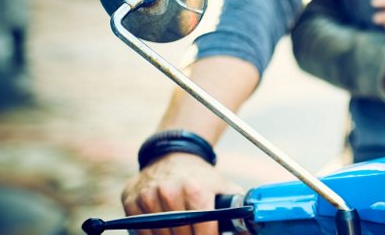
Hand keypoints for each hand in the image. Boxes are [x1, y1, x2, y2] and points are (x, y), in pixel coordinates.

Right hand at [121, 153, 242, 234]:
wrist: (174, 156)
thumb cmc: (202, 178)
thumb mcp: (225, 189)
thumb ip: (238, 211)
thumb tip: (252, 231)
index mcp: (195, 190)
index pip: (202, 230)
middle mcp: (169, 191)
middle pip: (181, 234)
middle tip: (195, 234)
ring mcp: (148, 196)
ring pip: (161, 234)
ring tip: (181, 231)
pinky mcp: (131, 200)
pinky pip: (140, 229)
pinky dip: (152, 233)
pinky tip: (164, 229)